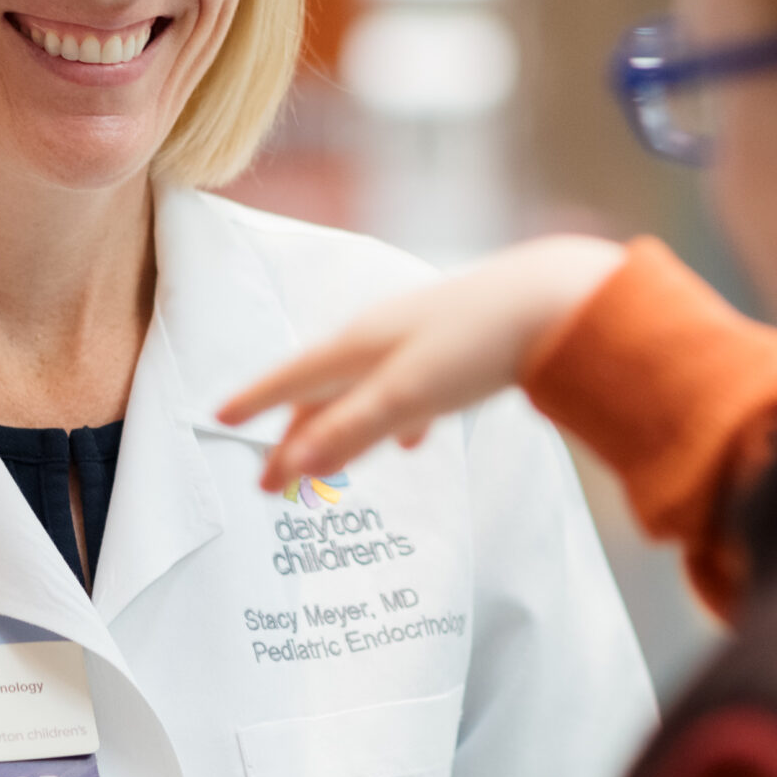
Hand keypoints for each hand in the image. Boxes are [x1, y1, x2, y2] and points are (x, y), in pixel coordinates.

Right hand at [221, 236, 625, 491]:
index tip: (221, 419)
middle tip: (272, 477)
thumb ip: (351, 430)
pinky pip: (411, 385)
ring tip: (328, 460)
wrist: (555, 300)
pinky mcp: (459, 344)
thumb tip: (291, 465)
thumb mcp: (408, 394)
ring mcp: (421, 336)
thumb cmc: (478, 344)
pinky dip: (398, 415)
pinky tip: (414, 437)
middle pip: (324, 388)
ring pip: (366, 387)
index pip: (294, 378)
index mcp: (361, 343)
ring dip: (342, 425)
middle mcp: (382, 333)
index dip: (257, 401)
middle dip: (295, 432)